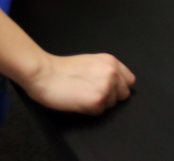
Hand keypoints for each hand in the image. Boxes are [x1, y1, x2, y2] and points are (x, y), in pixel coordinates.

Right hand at [21, 52, 135, 115]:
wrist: (45, 74)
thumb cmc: (63, 69)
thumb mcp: (92, 61)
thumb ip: (107, 70)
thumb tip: (118, 83)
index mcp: (111, 62)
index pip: (129, 81)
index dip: (118, 87)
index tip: (108, 89)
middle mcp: (112, 73)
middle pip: (122, 95)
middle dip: (110, 96)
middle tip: (90, 92)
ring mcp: (105, 87)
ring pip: (111, 105)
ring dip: (99, 104)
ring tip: (82, 94)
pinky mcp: (96, 100)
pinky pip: (99, 112)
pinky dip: (89, 110)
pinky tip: (78, 101)